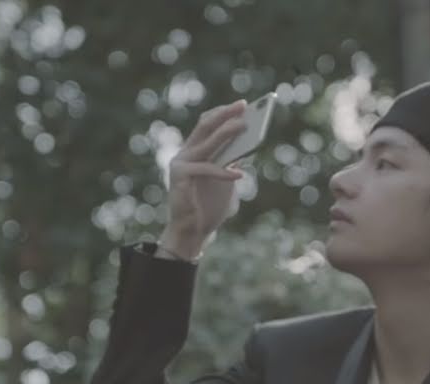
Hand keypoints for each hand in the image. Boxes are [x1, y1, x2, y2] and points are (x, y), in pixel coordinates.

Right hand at [160, 100, 247, 257]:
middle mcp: (185, 154)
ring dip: (226, 132)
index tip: (243, 105)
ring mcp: (181, 164)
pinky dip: (224, 171)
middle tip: (244, 106)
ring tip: (244, 127)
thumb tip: (249, 147)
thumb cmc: (209, 208)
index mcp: (194, 152)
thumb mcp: (225, 181)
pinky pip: (206, 169)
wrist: (193, 232)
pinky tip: (239, 174)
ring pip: (206, 142)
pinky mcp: (181, 177)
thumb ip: (232, 163)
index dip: (223, 112)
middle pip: (205, 126)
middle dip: (225, 114)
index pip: (206, 123)